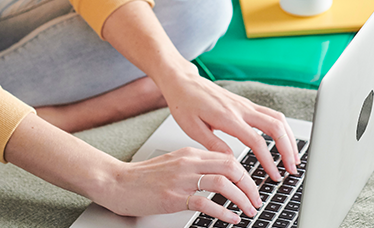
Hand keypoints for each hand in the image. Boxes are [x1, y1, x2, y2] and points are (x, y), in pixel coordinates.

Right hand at [96, 147, 261, 223]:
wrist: (116, 182)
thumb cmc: (142, 178)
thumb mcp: (173, 164)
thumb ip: (194, 167)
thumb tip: (218, 177)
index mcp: (190, 154)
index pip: (228, 158)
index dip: (245, 173)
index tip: (252, 187)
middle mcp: (188, 163)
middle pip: (231, 167)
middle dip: (250, 185)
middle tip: (256, 200)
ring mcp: (181, 179)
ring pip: (223, 183)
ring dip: (241, 198)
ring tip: (249, 210)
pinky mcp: (174, 197)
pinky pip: (206, 202)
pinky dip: (224, 211)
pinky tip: (231, 218)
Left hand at [155, 65, 300, 181]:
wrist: (183, 82)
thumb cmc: (184, 103)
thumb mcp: (192, 129)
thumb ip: (213, 145)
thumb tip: (232, 161)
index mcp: (227, 117)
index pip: (257, 141)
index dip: (269, 161)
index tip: (274, 175)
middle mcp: (241, 109)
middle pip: (276, 127)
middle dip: (288, 149)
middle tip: (293, 168)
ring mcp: (245, 104)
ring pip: (278, 119)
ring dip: (289, 138)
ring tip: (293, 157)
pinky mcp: (246, 103)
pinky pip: (271, 114)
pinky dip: (282, 129)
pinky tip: (283, 140)